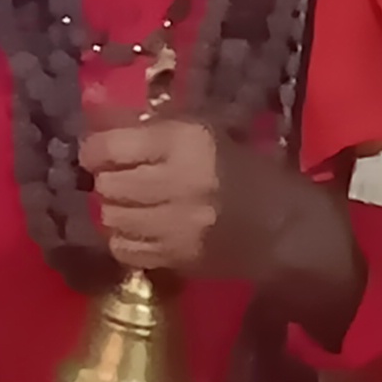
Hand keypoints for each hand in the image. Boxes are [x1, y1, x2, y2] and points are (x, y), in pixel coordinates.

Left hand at [81, 117, 356, 312]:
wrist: (288, 228)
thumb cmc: (245, 172)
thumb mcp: (204, 134)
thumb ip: (152, 130)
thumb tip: (97, 124)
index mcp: (185, 142)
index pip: (110, 146)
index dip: (93, 151)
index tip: (95, 155)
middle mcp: (178, 182)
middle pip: (107, 185)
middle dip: (106, 182)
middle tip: (119, 182)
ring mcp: (178, 225)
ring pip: (111, 218)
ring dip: (114, 211)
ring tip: (131, 206)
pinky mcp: (179, 258)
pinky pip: (125, 250)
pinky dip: (124, 240)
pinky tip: (141, 232)